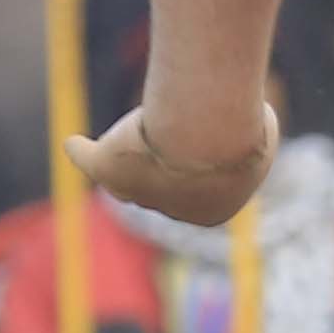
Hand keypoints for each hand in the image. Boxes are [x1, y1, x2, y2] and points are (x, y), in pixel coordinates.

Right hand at [73, 94, 280, 230]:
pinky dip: (83, 154)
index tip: (195, 140)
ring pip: (129, 179)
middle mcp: (175, 210)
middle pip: (161, 189)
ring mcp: (141, 193)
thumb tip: (249, 122)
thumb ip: (250, 131)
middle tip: (163, 139)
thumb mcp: (259, 126)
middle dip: (160, 170)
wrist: (208, 135)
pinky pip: (91, 161)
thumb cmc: (239, 132)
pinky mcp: (111, 170)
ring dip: (126, 159)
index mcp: (214, 211)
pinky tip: (74, 144)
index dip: (193, 168)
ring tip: (127, 137)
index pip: (197, 192)